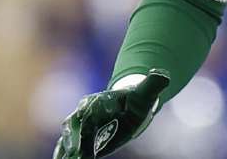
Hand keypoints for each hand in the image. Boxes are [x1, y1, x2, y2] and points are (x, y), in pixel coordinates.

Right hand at [53, 72, 169, 158]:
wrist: (129, 103)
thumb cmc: (139, 98)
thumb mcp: (148, 91)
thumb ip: (154, 84)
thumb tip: (162, 75)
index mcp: (101, 99)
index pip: (91, 113)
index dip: (87, 126)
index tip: (86, 140)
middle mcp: (87, 109)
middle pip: (75, 124)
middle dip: (73, 139)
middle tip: (75, 154)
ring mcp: (81, 123)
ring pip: (68, 135)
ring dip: (65, 148)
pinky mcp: (81, 135)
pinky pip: (67, 143)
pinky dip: (63, 152)